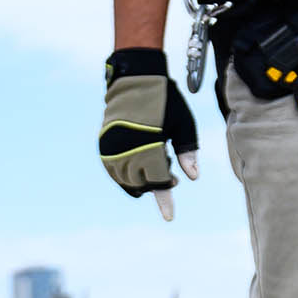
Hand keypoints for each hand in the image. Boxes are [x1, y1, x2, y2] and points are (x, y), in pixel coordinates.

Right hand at [99, 48, 199, 219]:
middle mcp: (127, 150)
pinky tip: (139, 167)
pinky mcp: (104, 144)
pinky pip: (113, 170)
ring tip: (156, 166)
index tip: (169, 217)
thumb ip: (187, 152)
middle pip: (142, 183)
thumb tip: (193, 178)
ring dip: (141, 181)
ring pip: (125, 180)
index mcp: (149, 146)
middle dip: (158, 185)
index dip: (165, 200)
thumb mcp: (184, 125)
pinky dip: (126, 175)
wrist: (136, 79)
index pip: (158, 182)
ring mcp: (112, 148)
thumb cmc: (166, 101)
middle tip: (171, 176)